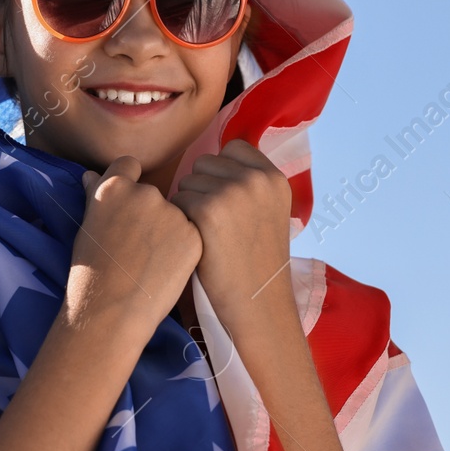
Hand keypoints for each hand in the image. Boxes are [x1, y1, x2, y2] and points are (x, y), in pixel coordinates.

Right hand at [69, 155, 202, 341]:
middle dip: (150, 213)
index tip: (128, 206)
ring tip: (152, 262)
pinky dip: (183, 248)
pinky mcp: (194, 234)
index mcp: (114, 187)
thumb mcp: (88, 227)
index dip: (130, 182)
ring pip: (175, 215)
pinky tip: (167, 268)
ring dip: (169, 231)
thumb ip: (95, 197)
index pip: (129, 165)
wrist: (111, 309)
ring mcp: (172, 213)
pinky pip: (191, 233)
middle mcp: (145, 193)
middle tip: (139, 246)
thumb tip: (91, 175)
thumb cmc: (91, 273)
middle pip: (154, 193)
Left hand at [168, 138, 294, 317]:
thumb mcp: (270, 212)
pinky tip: (196, 242)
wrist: (257, 302)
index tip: (225, 201)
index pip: (232, 148)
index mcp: (273, 177)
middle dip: (202, 188)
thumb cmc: (255, 261)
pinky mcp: (208, 210)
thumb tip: (218, 158)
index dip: (221, 172)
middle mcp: (255, 179)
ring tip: (208, 235)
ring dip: (188, 205)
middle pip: (204, 163)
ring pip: (187, 182)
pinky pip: (176, 202)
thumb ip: (250, 183)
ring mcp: (233, 193)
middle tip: (216, 223)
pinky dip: (179, 221)